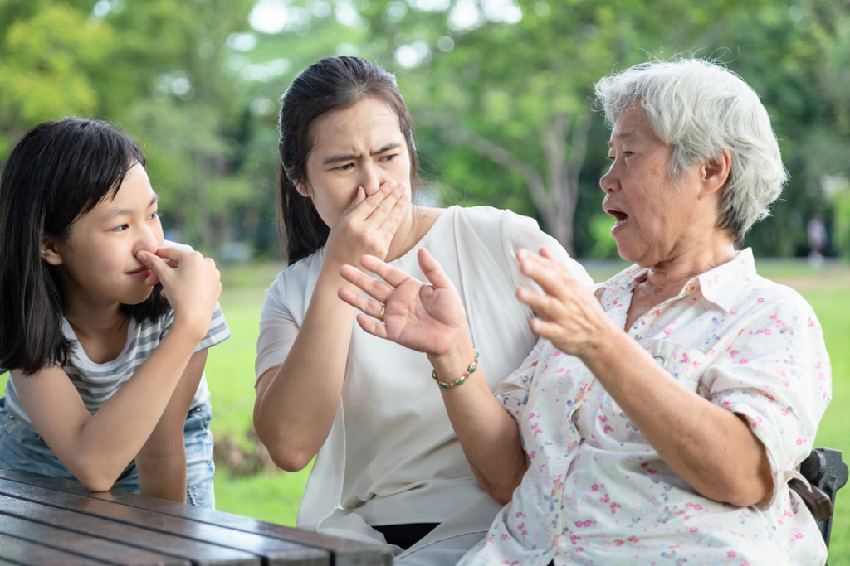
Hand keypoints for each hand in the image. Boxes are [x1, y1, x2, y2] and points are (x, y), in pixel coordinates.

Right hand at [138, 247, 220, 336]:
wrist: (195, 318)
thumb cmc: (180, 294)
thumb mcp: (164, 276)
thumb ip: (153, 262)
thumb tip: (142, 253)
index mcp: (195, 256)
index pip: (172, 252)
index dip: (158, 254)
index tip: (149, 256)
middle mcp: (207, 262)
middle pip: (181, 264)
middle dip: (165, 272)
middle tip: (152, 282)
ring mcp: (214, 274)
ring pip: (189, 273)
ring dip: (175, 279)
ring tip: (164, 291)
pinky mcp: (216, 285)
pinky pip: (199, 281)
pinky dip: (188, 284)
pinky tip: (179, 293)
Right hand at [324, 180, 408, 266]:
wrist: (339, 271)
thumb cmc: (337, 245)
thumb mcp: (339, 224)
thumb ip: (353, 206)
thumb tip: (363, 190)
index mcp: (351, 222)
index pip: (371, 202)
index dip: (383, 191)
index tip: (391, 182)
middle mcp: (364, 231)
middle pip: (383, 209)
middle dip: (394, 195)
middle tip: (402, 185)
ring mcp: (374, 241)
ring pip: (390, 219)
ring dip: (399, 205)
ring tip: (405, 195)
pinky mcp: (382, 250)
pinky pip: (391, 230)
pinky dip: (397, 219)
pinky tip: (400, 211)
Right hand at [338, 249, 467, 355]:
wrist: (453, 337)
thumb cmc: (451, 311)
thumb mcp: (444, 287)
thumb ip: (432, 269)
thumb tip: (422, 250)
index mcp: (408, 287)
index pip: (388, 274)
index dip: (376, 266)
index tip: (362, 258)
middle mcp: (397, 300)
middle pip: (374, 287)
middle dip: (358, 279)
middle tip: (343, 269)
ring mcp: (394, 317)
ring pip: (370, 306)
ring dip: (356, 300)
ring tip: (340, 292)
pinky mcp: (394, 333)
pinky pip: (378, 329)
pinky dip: (368, 325)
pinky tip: (359, 318)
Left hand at [515, 247, 613, 358]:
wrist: (602, 338)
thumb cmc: (583, 309)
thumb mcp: (574, 285)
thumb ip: (556, 268)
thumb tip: (542, 249)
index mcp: (569, 284)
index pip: (552, 269)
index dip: (536, 261)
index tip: (520, 253)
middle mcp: (567, 298)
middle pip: (552, 282)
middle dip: (537, 273)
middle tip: (522, 264)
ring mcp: (565, 316)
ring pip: (550, 305)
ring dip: (535, 298)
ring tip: (519, 292)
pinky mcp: (563, 334)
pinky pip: (553, 331)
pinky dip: (543, 328)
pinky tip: (533, 324)